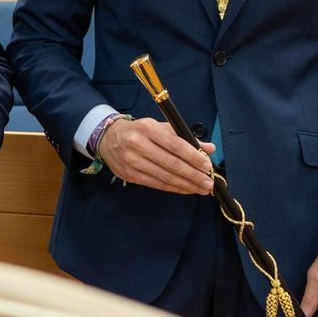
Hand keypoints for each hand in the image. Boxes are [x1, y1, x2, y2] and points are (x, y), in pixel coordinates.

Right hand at [97, 118, 214, 194]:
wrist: (108, 138)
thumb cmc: (140, 131)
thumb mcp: (160, 127)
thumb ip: (184, 137)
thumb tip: (209, 149)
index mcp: (147, 128)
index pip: (175, 145)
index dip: (193, 157)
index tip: (207, 166)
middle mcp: (138, 144)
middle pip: (171, 163)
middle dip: (193, 175)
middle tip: (208, 182)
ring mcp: (132, 161)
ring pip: (164, 176)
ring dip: (186, 184)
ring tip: (201, 188)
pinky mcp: (130, 175)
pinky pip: (156, 184)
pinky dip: (174, 188)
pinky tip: (186, 189)